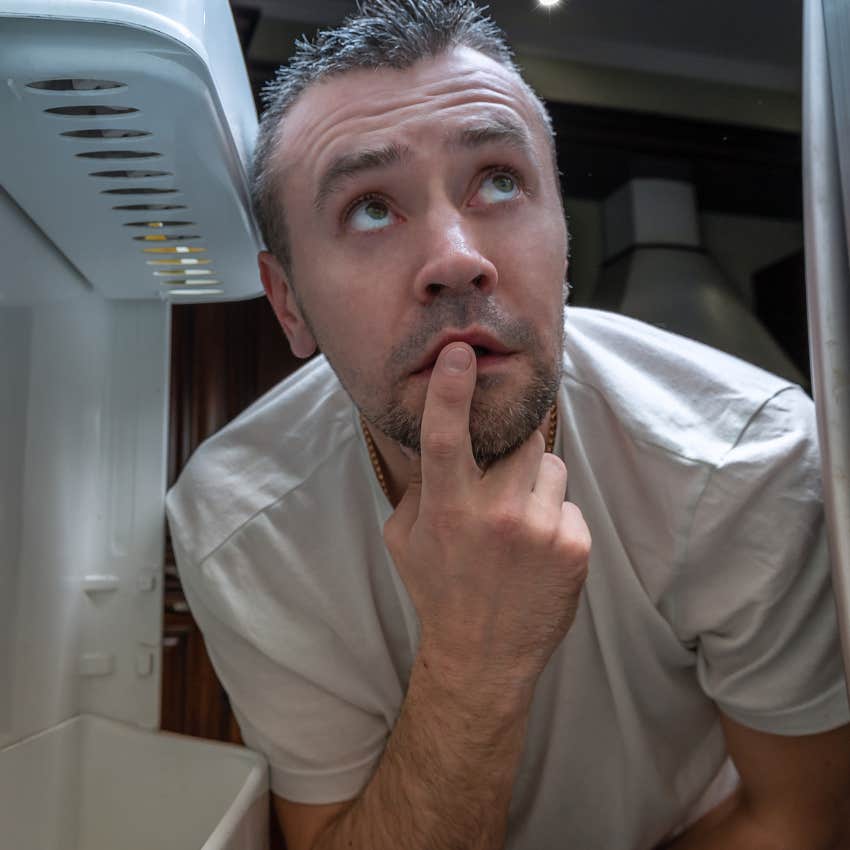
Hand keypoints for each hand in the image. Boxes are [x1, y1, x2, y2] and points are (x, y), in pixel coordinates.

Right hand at [383, 343, 590, 703]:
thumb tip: (429, 435)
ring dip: (535, 482)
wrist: (484, 656)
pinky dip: (553, 515)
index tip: (459, 353)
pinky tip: (536, 548)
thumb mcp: (406, 538)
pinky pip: (568, 502)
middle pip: (521, 438)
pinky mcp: (575, 546)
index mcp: (448, 510)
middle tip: (497, 480)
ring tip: (516, 522)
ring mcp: (542, 530)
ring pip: (550, 465)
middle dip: (512, 448)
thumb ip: (418, 484)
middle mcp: (496, 515)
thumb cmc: (439, 590)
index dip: (450, 391)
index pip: (445, 438)